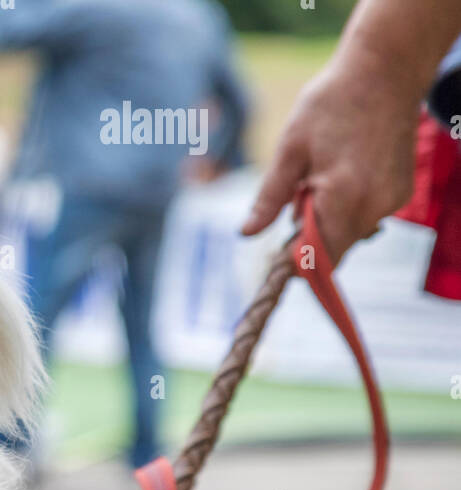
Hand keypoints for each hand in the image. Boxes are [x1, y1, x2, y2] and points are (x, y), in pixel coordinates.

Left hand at [241, 53, 418, 262]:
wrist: (386, 70)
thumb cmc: (332, 103)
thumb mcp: (290, 150)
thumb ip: (270, 198)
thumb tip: (246, 234)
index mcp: (343, 197)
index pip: (317, 258)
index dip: (294, 263)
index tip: (276, 254)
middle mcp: (373, 205)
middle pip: (333, 251)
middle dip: (309, 239)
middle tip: (298, 197)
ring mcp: (392, 200)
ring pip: (349, 235)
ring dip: (328, 222)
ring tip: (321, 178)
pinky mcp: (401, 193)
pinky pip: (366, 217)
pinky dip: (348, 208)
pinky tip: (344, 174)